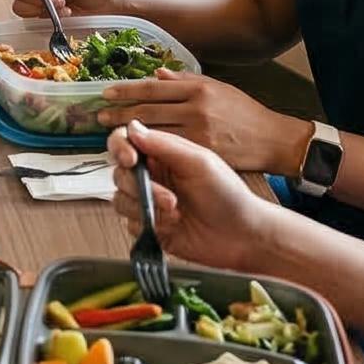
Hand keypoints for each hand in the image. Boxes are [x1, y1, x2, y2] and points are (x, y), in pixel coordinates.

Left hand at [98, 70, 309, 175]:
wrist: (273, 140)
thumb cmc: (244, 112)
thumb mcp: (217, 87)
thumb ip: (184, 80)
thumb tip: (156, 74)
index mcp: (197, 89)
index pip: (152, 88)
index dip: (125, 91)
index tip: (106, 93)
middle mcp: (195, 109)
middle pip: (147, 111)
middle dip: (119, 114)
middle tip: (99, 117)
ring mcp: (198, 134)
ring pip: (154, 132)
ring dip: (128, 134)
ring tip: (111, 135)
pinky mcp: (202, 155)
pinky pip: (169, 152)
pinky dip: (150, 151)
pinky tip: (136, 152)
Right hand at [107, 119, 275, 267]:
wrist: (244, 237)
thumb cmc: (230, 197)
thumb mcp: (200, 162)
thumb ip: (164, 144)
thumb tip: (132, 126)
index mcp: (163, 153)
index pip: (126, 141)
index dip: (121, 147)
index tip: (130, 158)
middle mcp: (154, 175)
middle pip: (119, 172)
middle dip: (138, 184)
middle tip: (165, 195)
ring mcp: (150, 202)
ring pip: (121, 198)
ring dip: (145, 206)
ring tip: (174, 210)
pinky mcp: (150, 227)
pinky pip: (129, 223)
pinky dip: (148, 224)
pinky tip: (171, 224)